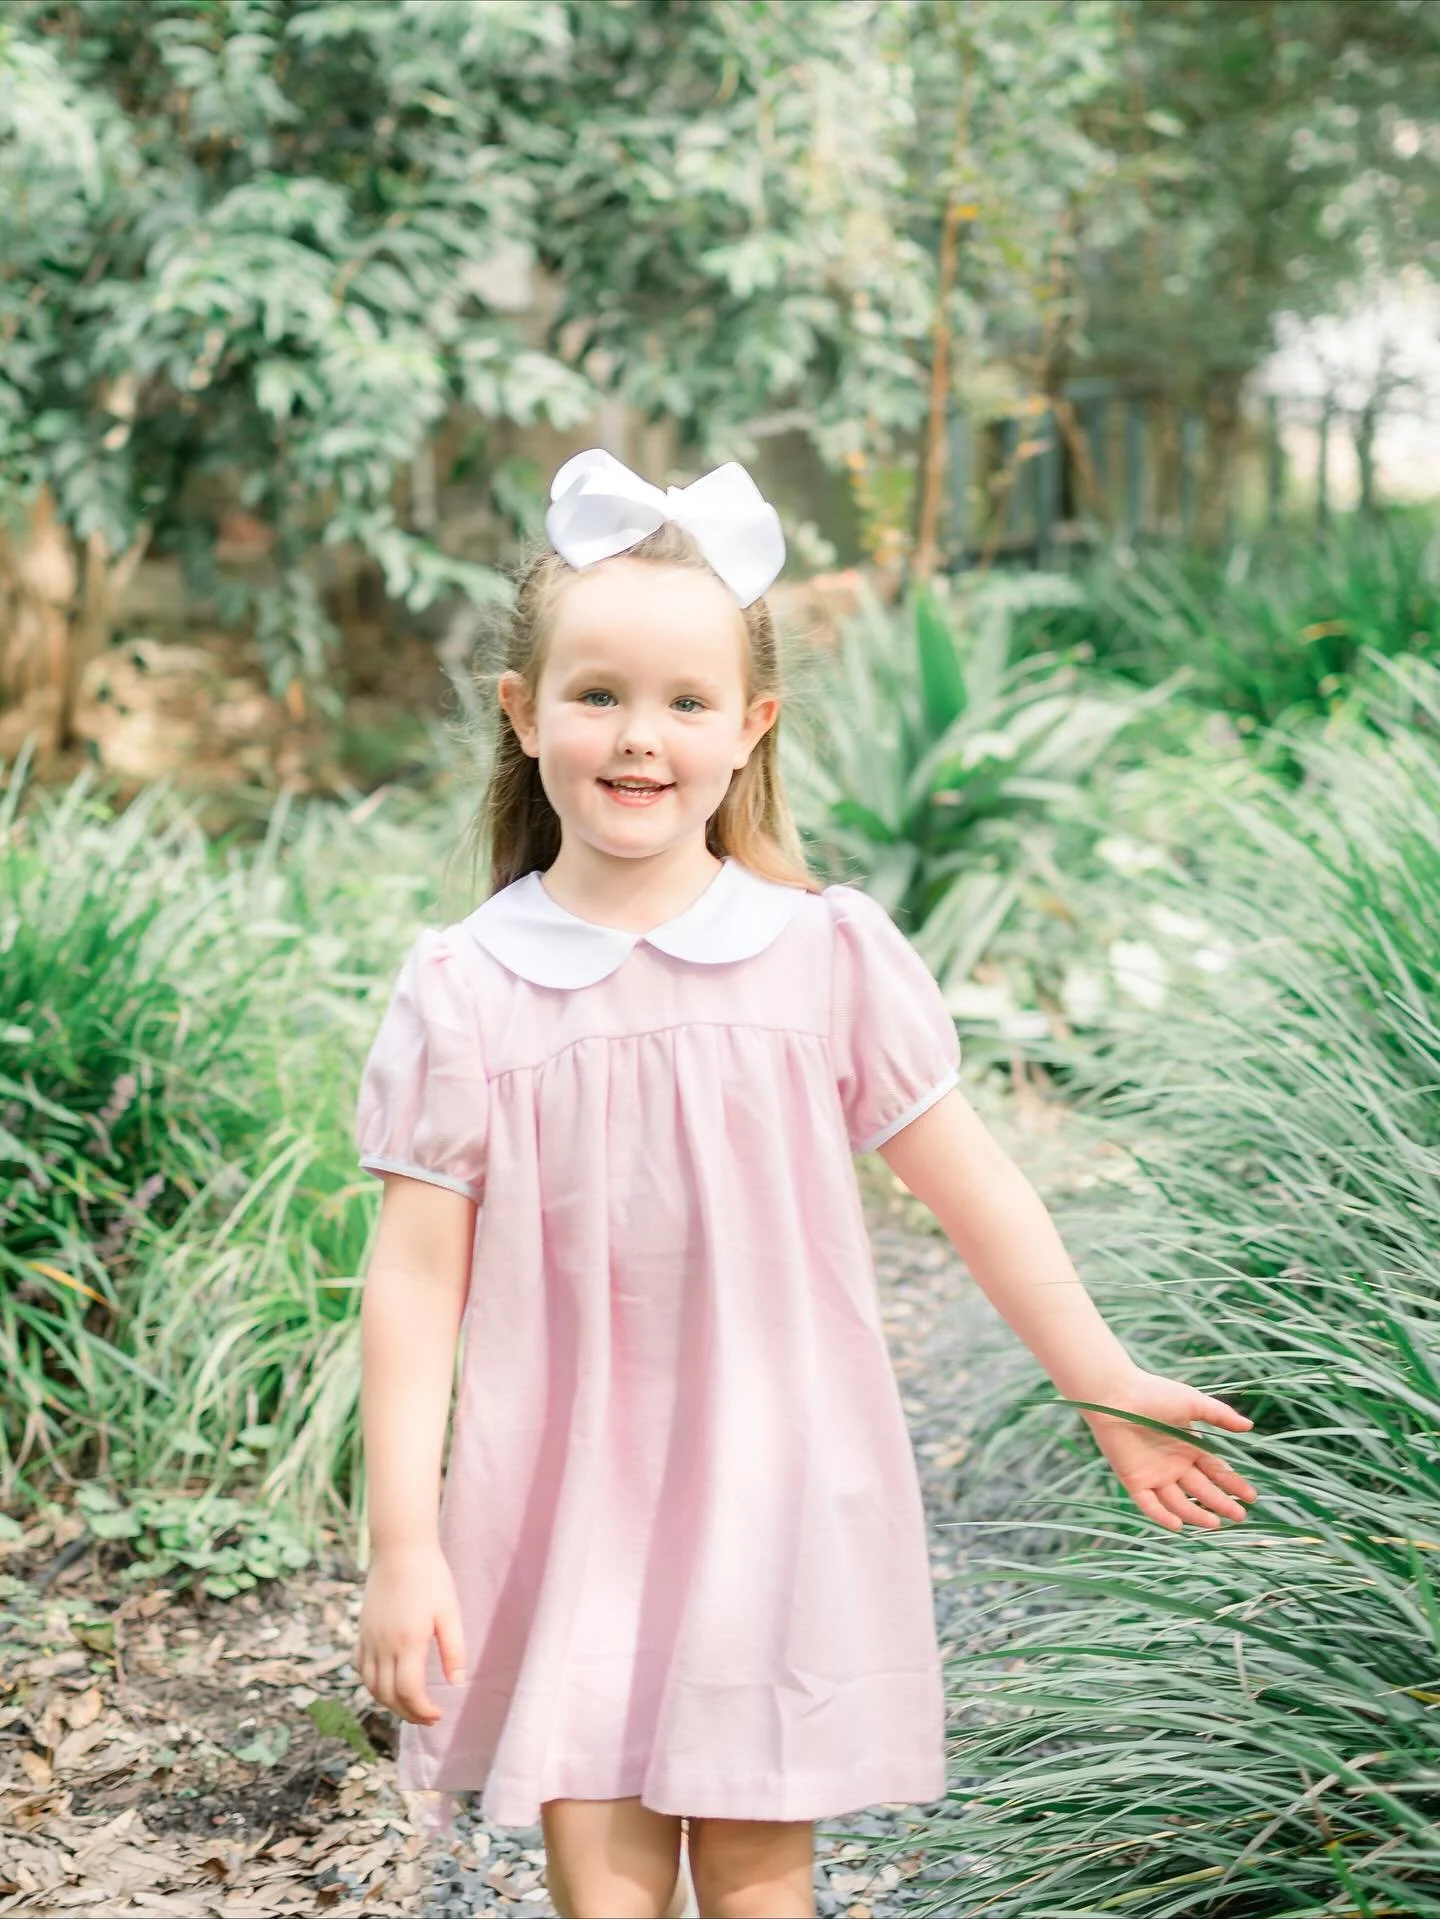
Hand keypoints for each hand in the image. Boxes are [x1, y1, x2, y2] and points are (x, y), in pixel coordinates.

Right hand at [356, 1540, 466, 1724]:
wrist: (400, 1549)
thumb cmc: (430, 1577)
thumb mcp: (449, 1611)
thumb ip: (453, 1649)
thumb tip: (456, 1683)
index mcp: (408, 1642)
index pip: (409, 1692)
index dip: (422, 1711)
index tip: (439, 1715)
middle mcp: (383, 1645)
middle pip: (388, 1696)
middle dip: (408, 1714)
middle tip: (428, 1717)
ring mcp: (369, 1639)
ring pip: (371, 1687)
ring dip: (389, 1704)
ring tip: (410, 1706)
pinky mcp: (362, 1631)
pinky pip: (361, 1669)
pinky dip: (373, 1686)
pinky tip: (388, 1686)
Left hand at [1072, 1367, 1258, 1532]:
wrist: (1115, 1394)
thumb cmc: (1153, 1393)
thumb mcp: (1192, 1402)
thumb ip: (1220, 1416)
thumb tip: (1250, 1426)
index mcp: (1189, 1447)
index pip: (1216, 1471)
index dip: (1233, 1484)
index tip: (1252, 1497)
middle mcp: (1174, 1464)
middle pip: (1202, 1490)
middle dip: (1221, 1503)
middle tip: (1240, 1516)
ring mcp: (1154, 1474)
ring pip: (1179, 1502)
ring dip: (1196, 1514)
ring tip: (1215, 1524)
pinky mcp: (1134, 1480)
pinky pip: (1149, 1504)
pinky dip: (1162, 1516)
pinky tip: (1178, 1525)